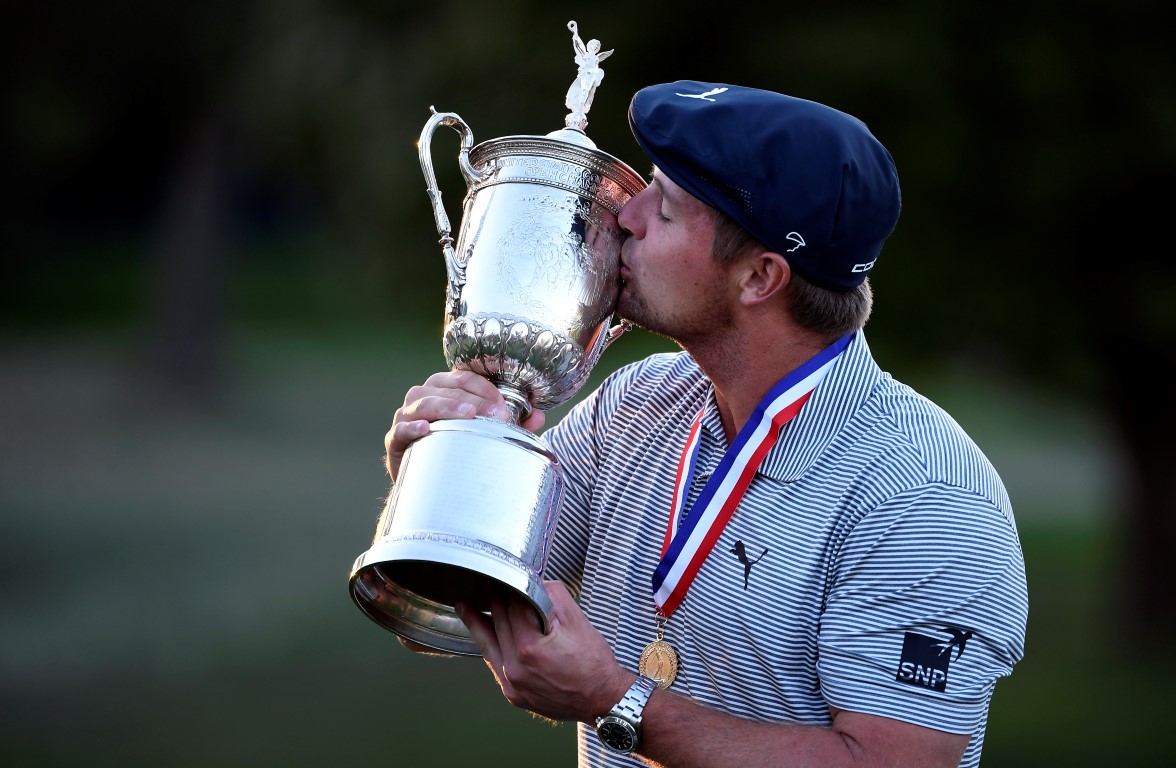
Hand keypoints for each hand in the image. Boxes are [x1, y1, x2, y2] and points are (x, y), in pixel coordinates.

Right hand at [384, 370, 544, 480]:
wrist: (429, 486)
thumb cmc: (460, 450)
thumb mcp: (488, 434)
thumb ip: (514, 423)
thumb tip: (538, 416)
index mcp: (445, 387)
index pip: (464, 376)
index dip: (486, 389)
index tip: (505, 409)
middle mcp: (423, 396)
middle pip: (445, 386)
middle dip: (473, 398)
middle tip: (496, 415)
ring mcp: (406, 416)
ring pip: (423, 401)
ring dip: (446, 406)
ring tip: (468, 415)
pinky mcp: (395, 440)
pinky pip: (400, 430)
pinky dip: (412, 427)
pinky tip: (426, 429)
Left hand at [457, 581, 632, 723]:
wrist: (602, 699)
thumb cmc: (593, 663)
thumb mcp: (577, 620)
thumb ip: (552, 595)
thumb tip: (535, 581)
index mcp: (528, 647)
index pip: (512, 606)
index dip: (514, 590)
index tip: (510, 580)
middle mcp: (514, 668)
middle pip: (498, 623)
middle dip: (498, 602)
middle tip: (493, 586)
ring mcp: (511, 684)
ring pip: (488, 644)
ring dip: (479, 623)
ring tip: (464, 607)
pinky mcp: (513, 694)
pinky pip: (495, 665)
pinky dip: (491, 646)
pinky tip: (484, 636)